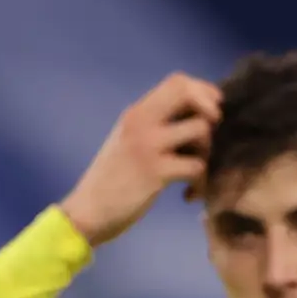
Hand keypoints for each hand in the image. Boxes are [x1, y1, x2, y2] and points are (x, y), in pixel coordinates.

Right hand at [60, 72, 221, 245]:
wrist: (84, 216)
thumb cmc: (110, 183)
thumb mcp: (126, 143)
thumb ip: (153, 126)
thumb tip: (195, 115)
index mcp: (135, 114)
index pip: (177, 81)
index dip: (202, 91)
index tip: (211, 110)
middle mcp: (140, 123)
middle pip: (189, 93)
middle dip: (211, 110)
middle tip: (212, 134)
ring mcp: (148, 146)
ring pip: (201, 129)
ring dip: (207, 152)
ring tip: (196, 173)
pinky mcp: (155, 173)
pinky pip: (197, 166)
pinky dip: (200, 183)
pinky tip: (188, 195)